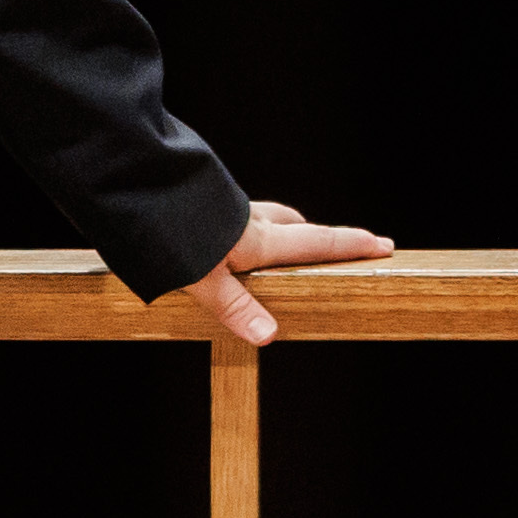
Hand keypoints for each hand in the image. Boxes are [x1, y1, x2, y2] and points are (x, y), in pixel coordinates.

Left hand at [174, 196, 400, 350]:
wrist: (135, 182)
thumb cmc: (168, 232)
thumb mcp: (202, 279)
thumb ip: (234, 307)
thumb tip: (268, 335)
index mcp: (258, 239)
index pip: (316, 243)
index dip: (351, 245)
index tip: (382, 244)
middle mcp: (247, 219)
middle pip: (292, 225)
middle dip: (315, 237)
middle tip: (333, 247)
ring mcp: (223, 208)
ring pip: (262, 217)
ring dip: (278, 229)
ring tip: (278, 245)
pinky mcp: (200, 203)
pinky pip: (233, 216)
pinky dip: (243, 226)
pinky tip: (224, 237)